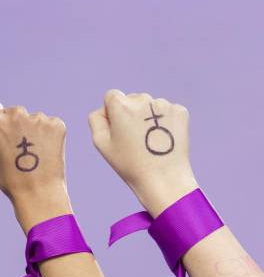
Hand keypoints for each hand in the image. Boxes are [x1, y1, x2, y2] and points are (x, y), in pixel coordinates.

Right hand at [0, 101, 71, 233]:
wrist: (39, 193)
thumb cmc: (11, 179)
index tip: (4, 130)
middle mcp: (16, 115)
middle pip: (15, 112)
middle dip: (17, 124)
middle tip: (22, 147)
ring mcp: (37, 118)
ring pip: (34, 119)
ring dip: (35, 130)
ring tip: (36, 154)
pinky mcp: (56, 124)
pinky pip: (50, 124)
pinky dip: (50, 135)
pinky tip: (47, 152)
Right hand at [88, 89, 197, 215]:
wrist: (165, 180)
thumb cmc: (129, 164)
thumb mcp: (100, 143)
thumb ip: (96, 118)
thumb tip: (105, 109)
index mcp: (121, 105)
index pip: (112, 96)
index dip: (113, 113)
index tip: (119, 130)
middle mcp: (143, 99)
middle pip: (132, 99)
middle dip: (131, 113)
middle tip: (135, 139)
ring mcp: (163, 104)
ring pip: (149, 105)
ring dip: (148, 117)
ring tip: (151, 141)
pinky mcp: (180, 112)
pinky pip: (166, 111)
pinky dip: (164, 121)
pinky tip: (163, 138)